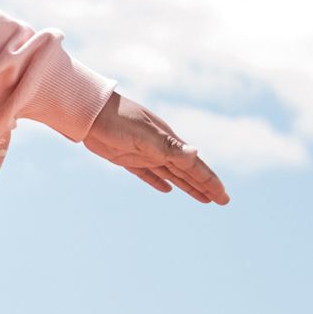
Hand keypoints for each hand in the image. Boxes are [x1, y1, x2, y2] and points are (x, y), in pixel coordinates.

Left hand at [82, 89, 229, 203]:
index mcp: (168, 143)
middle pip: (188, 172)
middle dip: (205, 187)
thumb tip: (196, 153)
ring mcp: (144, 154)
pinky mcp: (126, 158)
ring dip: (187, 186)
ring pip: (172, 174)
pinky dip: (158, 182)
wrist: (88, 112)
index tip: (224, 198)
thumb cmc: (117, 120)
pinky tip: (166, 190)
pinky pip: (148, 174)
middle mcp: (160, 149)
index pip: (195, 167)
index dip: (210, 182)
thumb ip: (169, 146)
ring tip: (203, 199)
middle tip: (222, 201)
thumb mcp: (144, 134)